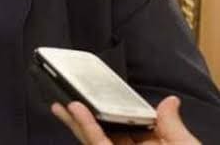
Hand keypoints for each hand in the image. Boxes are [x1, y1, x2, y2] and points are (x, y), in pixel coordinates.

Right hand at [52, 96, 199, 143]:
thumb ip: (171, 124)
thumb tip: (170, 101)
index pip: (129, 125)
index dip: (113, 108)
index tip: (102, 94)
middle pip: (104, 131)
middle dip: (86, 114)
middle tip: (70, 97)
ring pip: (93, 138)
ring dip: (76, 120)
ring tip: (61, 103)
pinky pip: (96, 143)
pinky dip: (85, 126)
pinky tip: (76, 111)